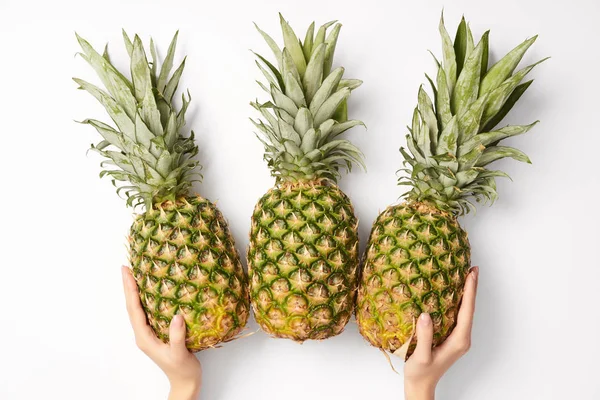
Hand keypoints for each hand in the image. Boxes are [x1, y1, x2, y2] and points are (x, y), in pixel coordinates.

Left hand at [122, 266, 201, 399]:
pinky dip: (147, 299)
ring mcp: (149, 333)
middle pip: (133, 306)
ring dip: (136, 291)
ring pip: (139, 308)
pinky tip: (153, 291)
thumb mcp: (180, 354)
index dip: (130, 290)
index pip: (134, 309)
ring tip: (136, 274)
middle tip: (127, 267)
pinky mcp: (157, 332)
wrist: (185, 383)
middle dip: (129, 286)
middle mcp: (143, 334)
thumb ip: (177, 336)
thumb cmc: (182, 371)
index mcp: (144, 338)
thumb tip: (177, 316)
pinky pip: (149, 311)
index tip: (127, 273)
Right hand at [404, 266, 478, 399]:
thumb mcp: (421, 356)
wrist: (421, 386)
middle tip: (471, 268)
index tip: (471, 274)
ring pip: (465, 311)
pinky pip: (457, 315)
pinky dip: (458, 302)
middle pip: (469, 308)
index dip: (470, 291)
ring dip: (465, 294)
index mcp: (459, 340)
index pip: (467, 310)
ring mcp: (458, 338)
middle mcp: (462, 338)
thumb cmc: (421, 374)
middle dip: (471, 288)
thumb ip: (424, 336)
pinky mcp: (451, 337)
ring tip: (463, 276)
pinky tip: (452, 294)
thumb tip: (425, 314)